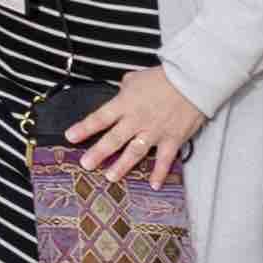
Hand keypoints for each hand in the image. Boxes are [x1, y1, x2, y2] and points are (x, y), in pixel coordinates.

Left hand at [63, 69, 206, 181]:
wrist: (192, 81)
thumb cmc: (163, 78)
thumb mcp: (136, 79)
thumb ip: (124, 90)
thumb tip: (119, 94)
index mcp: (125, 104)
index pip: (100, 118)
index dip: (84, 128)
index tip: (70, 137)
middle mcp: (137, 121)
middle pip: (113, 139)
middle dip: (98, 153)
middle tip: (86, 165)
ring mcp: (154, 133)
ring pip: (134, 153)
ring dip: (122, 166)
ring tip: (110, 177)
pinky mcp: (172, 140)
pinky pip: (165, 160)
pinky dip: (160, 173)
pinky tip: (154, 185)